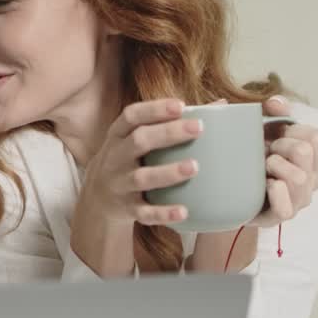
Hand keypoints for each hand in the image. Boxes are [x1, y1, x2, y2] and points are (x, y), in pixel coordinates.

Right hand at [76, 98, 202, 227]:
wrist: (96, 197)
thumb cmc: (129, 158)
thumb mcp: (137, 136)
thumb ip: (171, 121)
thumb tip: (221, 104)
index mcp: (118, 135)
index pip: (132, 116)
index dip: (154, 110)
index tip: (180, 106)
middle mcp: (116, 157)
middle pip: (139, 141)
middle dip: (167, 133)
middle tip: (198, 127)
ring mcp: (120, 184)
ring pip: (142, 178)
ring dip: (168, 172)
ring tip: (194, 167)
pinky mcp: (127, 209)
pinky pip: (144, 213)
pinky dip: (163, 213)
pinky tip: (183, 211)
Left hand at [249, 96, 317, 226]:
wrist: (229, 190)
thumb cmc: (252, 157)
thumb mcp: (262, 129)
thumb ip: (272, 111)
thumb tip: (275, 103)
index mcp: (315, 157)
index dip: (293, 130)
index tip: (276, 134)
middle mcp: (313, 179)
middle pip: (305, 152)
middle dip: (280, 146)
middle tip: (266, 152)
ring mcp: (300, 200)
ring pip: (299, 178)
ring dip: (275, 166)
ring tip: (263, 168)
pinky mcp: (282, 216)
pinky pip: (286, 207)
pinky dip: (275, 192)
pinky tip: (264, 185)